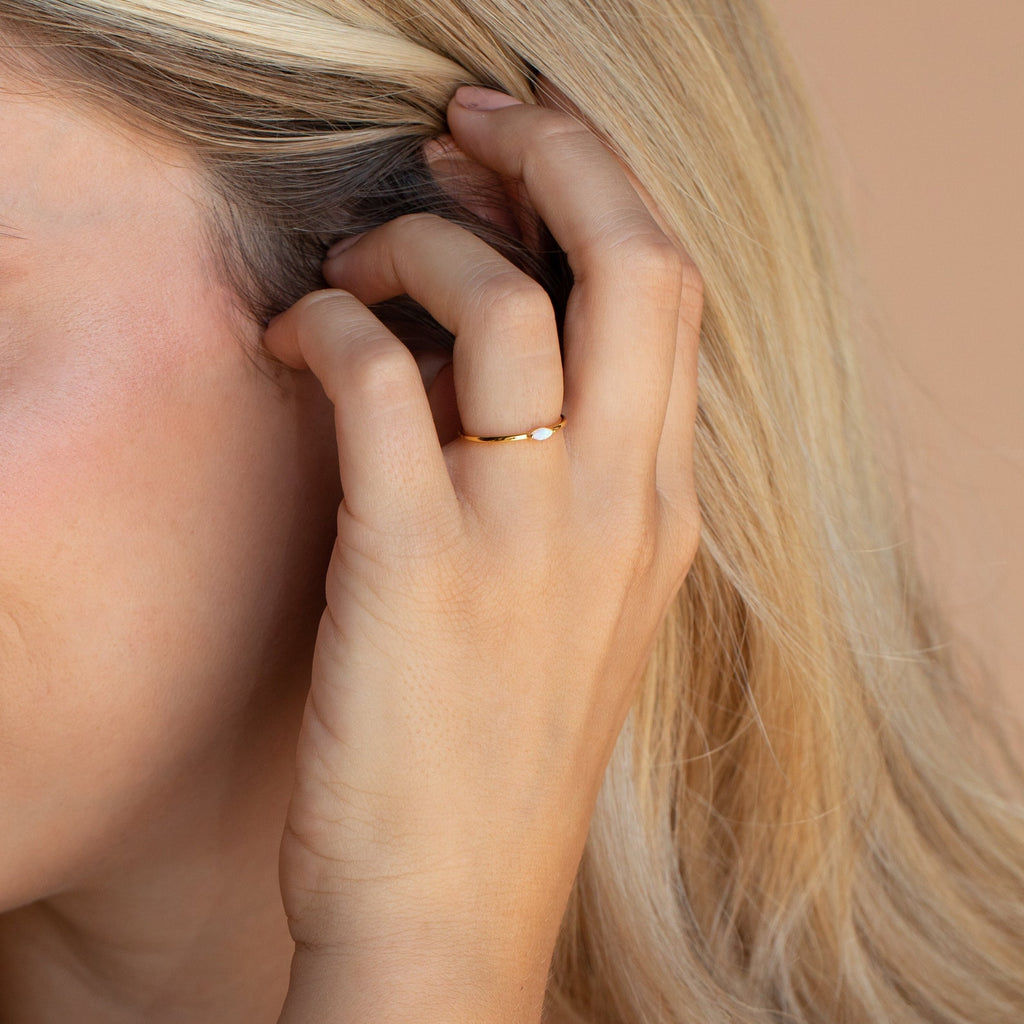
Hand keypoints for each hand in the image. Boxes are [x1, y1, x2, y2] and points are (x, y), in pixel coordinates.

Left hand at [266, 82, 702, 1022]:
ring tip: (358, 264)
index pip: (676, 297)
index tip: (527, 157)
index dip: (602, 194)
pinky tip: (297, 336)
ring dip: (416, 246)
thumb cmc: (505, 752)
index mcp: (664, 509)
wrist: (453, 908)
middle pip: (635, 261)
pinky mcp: (416, 561)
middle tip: (466, 131)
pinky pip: (379, 376)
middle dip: (557, 159)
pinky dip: (330, 324)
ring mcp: (526, 532)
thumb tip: (499, 358)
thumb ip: (572, 480)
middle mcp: (621, 502)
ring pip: (502, 299)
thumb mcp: (583, 607)